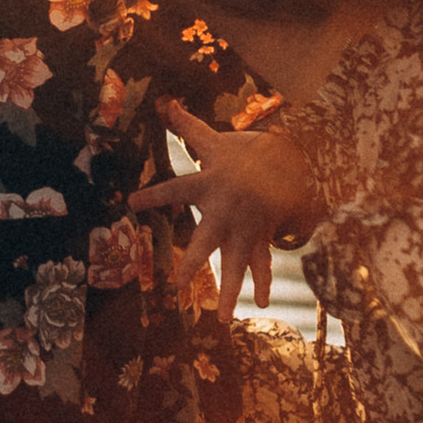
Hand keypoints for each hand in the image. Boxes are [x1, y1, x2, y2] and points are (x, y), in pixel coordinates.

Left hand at [138, 104, 317, 317]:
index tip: (132, 202)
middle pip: (207, 238)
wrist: (289, 160)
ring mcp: (244, 228)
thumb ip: (189, 128)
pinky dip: (262, 283)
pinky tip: (259, 304)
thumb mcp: (215, 141)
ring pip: (236, 263)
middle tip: (179, 284)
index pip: (175, 188)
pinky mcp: (260, 237)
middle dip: (195, 261)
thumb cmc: (245, 153)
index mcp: (208, 185)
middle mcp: (224, 211)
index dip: (154, 194)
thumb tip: (167, 103)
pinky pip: (262, 263)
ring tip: (220, 318)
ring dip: (230, 291)